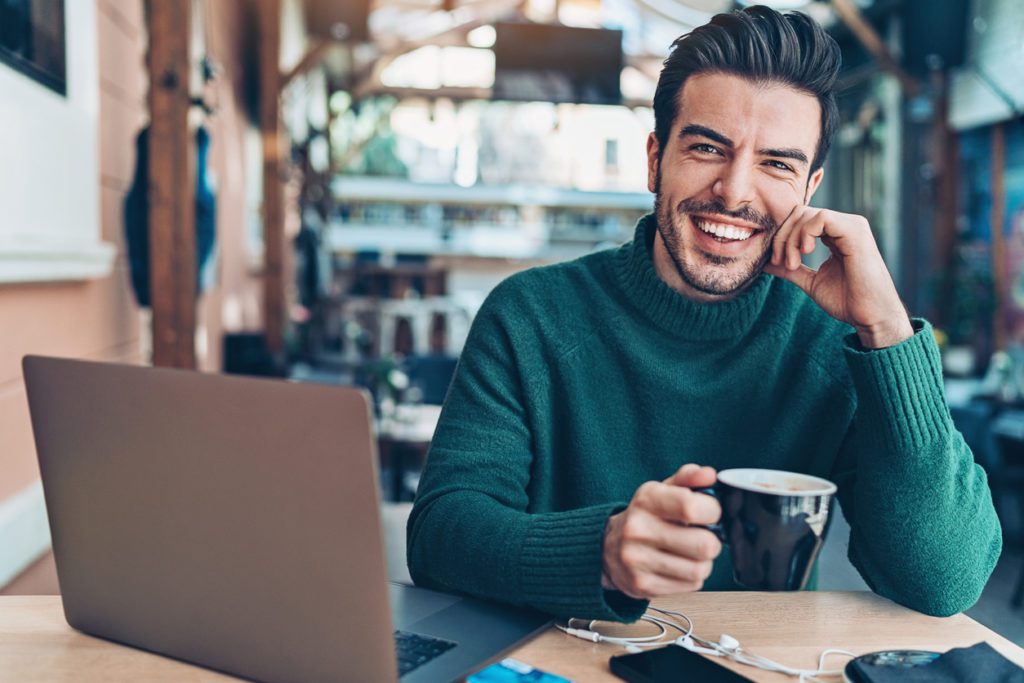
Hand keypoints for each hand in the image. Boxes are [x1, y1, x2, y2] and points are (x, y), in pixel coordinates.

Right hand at [601, 464, 721, 598]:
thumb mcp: (662, 490)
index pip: (692, 507)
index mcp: (646, 500)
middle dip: (712, 542)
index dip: (712, 511)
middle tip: (702, 536)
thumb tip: (709, 475)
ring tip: (690, 553)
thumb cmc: (644, 517)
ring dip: (703, 563)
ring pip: (699, 569)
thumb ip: (688, 478)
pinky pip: (690, 585)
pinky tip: (679, 567)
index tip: (710, 513)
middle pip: (703, 545)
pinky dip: (692, 578)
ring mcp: (638, 560)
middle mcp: (638, 529)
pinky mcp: (643, 585)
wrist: (606, 548)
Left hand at [763, 206, 913, 348]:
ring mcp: (852, 226)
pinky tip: (805, 254)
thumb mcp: (810, 281)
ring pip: (807, 214)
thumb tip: (764, 262)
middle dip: (782, 236)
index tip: (776, 261)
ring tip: (793, 264)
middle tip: (780, 262)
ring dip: (791, 239)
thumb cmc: (847, 301)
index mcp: (836, 235)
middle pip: (800, 213)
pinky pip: (821, 218)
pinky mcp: (855, 232)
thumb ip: (790, 268)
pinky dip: (805, 234)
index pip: (800, 220)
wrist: (870, 316)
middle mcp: (845, 226)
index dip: (782, 236)